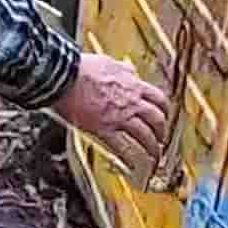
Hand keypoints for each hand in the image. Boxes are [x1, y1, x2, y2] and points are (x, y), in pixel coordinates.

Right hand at [54, 52, 170, 177]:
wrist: (64, 75)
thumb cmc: (81, 68)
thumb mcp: (109, 62)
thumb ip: (123, 69)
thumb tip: (129, 69)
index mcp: (133, 85)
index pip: (159, 99)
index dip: (164, 111)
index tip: (163, 117)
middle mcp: (131, 102)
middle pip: (157, 120)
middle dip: (161, 132)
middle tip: (160, 140)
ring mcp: (119, 117)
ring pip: (145, 136)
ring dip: (152, 149)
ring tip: (153, 157)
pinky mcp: (104, 129)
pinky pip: (124, 148)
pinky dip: (132, 158)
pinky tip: (135, 165)